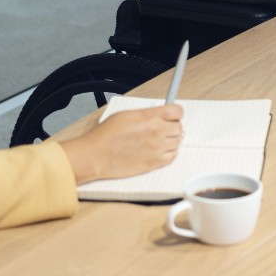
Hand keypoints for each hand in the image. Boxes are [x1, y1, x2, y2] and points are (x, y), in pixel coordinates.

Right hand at [59, 104, 183, 184]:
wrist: (96, 155)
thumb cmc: (107, 134)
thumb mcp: (128, 114)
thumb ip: (148, 114)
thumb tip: (160, 115)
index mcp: (150, 117)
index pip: (177, 111)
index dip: (176, 113)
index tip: (173, 115)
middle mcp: (157, 132)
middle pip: (179, 127)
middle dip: (173, 126)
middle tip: (163, 128)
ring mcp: (157, 149)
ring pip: (178, 142)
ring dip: (171, 140)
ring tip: (159, 140)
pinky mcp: (154, 163)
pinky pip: (173, 156)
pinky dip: (170, 153)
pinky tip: (161, 150)